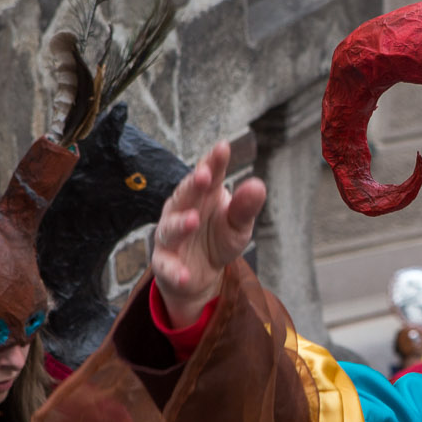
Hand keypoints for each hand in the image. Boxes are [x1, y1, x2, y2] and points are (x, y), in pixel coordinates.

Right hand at [152, 142, 266, 328]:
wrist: (201, 274)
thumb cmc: (218, 238)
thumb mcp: (238, 225)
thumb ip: (246, 207)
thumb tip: (258, 185)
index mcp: (204, 195)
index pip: (209, 174)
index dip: (214, 161)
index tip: (223, 147)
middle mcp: (182, 210)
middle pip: (185, 194)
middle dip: (193, 184)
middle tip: (205, 175)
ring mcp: (170, 236)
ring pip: (170, 228)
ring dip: (180, 224)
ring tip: (193, 220)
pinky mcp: (164, 262)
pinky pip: (166, 266)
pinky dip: (174, 271)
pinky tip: (185, 275)